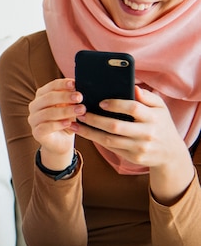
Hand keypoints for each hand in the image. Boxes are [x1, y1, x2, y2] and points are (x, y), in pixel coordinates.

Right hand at [28, 78, 83, 169]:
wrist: (62, 141)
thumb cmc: (67, 120)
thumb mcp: (71, 107)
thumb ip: (72, 98)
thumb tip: (80, 89)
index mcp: (42, 96)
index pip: (51, 86)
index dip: (62, 84)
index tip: (75, 83)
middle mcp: (34, 106)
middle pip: (48, 98)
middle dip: (65, 96)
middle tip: (80, 97)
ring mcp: (33, 120)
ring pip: (47, 113)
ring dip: (65, 111)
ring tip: (80, 110)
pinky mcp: (36, 133)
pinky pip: (45, 127)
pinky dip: (58, 124)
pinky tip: (69, 123)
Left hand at [72, 86, 194, 203]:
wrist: (170, 153)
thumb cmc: (161, 124)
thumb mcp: (160, 108)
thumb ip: (147, 97)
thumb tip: (133, 87)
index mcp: (154, 117)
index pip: (133, 108)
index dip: (116, 104)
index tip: (101, 102)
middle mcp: (147, 133)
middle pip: (116, 126)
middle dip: (95, 119)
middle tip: (80, 112)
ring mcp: (139, 147)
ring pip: (109, 140)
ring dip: (89, 132)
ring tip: (75, 124)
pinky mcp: (132, 157)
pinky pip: (110, 148)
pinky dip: (96, 140)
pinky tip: (85, 133)